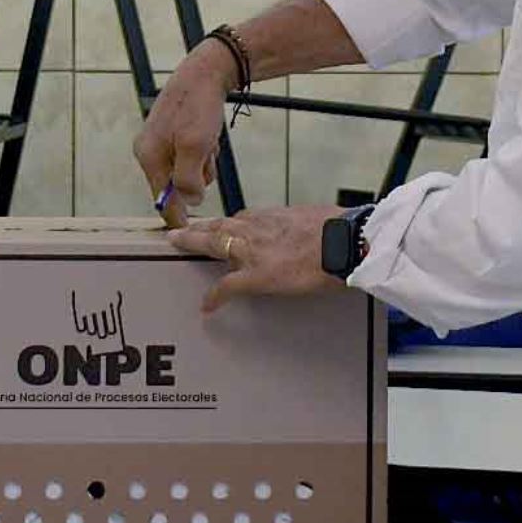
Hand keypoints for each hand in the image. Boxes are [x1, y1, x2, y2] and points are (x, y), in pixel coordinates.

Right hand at [133, 42, 238, 229]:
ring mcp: (161, 141)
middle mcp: (149, 150)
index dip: (176, 215)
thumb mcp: (195, 147)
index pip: (160, 199)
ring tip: (209, 141)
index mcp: (148, 155)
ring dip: (204, 162)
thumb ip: (188, 179)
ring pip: (188, 170)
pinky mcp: (174, 133)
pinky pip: (192, 155)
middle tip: (207, 153)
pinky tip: (209, 134)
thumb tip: (188, 202)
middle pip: (176, 184)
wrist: (207, 71)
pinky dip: (205, 150)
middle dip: (197, 175)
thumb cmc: (198, 107)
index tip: (186, 232)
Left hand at [167, 205, 345, 312]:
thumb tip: (314, 229)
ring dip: (193, 243)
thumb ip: (306, 225)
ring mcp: (252, 251)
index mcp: (274, 217)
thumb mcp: (319, 219)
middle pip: (219, 225)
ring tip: (177, 245)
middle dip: (198, 227)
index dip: (230, 223)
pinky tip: (207, 306)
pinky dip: (215, 296)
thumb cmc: (340, 230)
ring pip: (213, 243)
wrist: (344, 242)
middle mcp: (257, 228)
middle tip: (179, 230)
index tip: (221, 224)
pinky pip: (226, 287)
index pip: (243, 217)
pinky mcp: (254, 275)